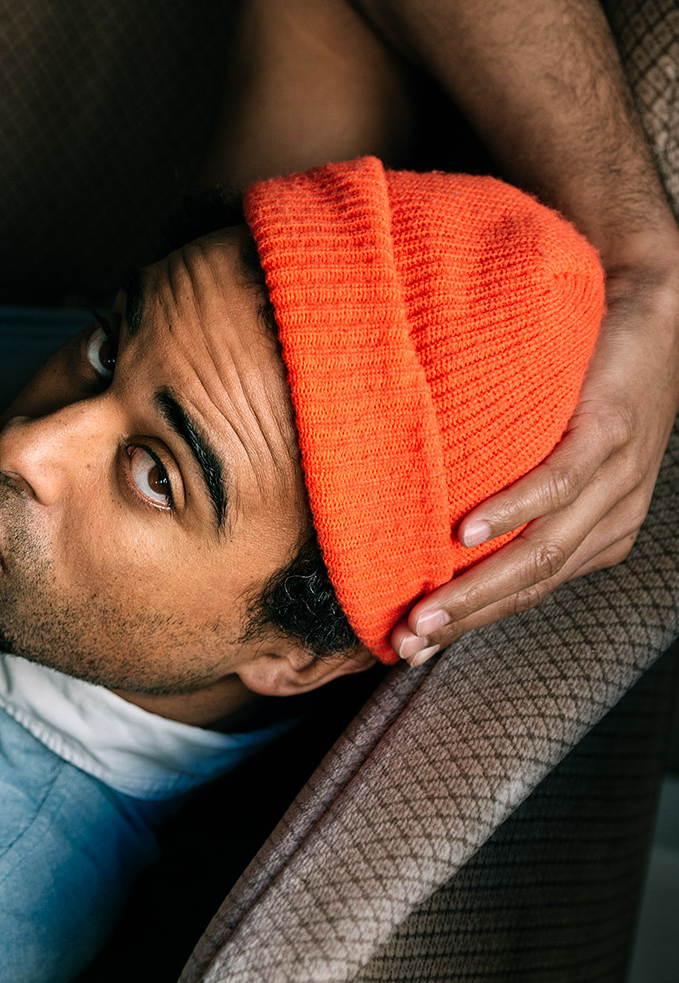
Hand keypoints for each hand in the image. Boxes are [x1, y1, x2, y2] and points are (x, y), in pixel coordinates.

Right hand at [392, 265, 678, 664]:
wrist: (647, 301)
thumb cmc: (586, 376)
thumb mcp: (555, 450)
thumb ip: (517, 496)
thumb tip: (433, 524)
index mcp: (600, 533)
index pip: (527, 595)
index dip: (468, 625)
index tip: (409, 647)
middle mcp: (614, 518)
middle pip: (531, 586)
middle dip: (464, 621)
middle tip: (406, 641)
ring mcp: (617, 479)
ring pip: (543, 553)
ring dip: (477, 587)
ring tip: (425, 609)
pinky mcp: (610, 434)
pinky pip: (557, 484)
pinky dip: (509, 510)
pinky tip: (466, 530)